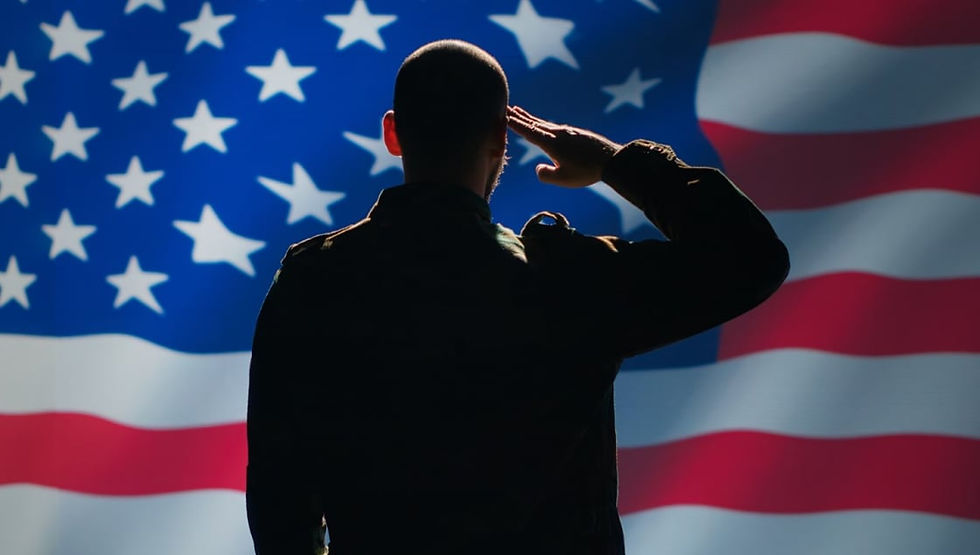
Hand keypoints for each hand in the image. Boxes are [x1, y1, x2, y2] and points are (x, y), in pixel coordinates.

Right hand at [507, 105, 621, 187]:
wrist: (611, 160)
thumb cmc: (585, 171)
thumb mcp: (562, 179)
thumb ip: (546, 175)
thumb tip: (539, 168)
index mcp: (550, 143)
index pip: (528, 131)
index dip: (515, 124)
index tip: (504, 115)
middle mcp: (557, 133)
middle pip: (534, 123)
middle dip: (520, 117)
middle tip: (508, 109)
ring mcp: (567, 132)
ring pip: (544, 124)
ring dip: (531, 119)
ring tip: (521, 113)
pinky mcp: (575, 134)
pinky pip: (553, 127)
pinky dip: (543, 124)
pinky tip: (544, 126)